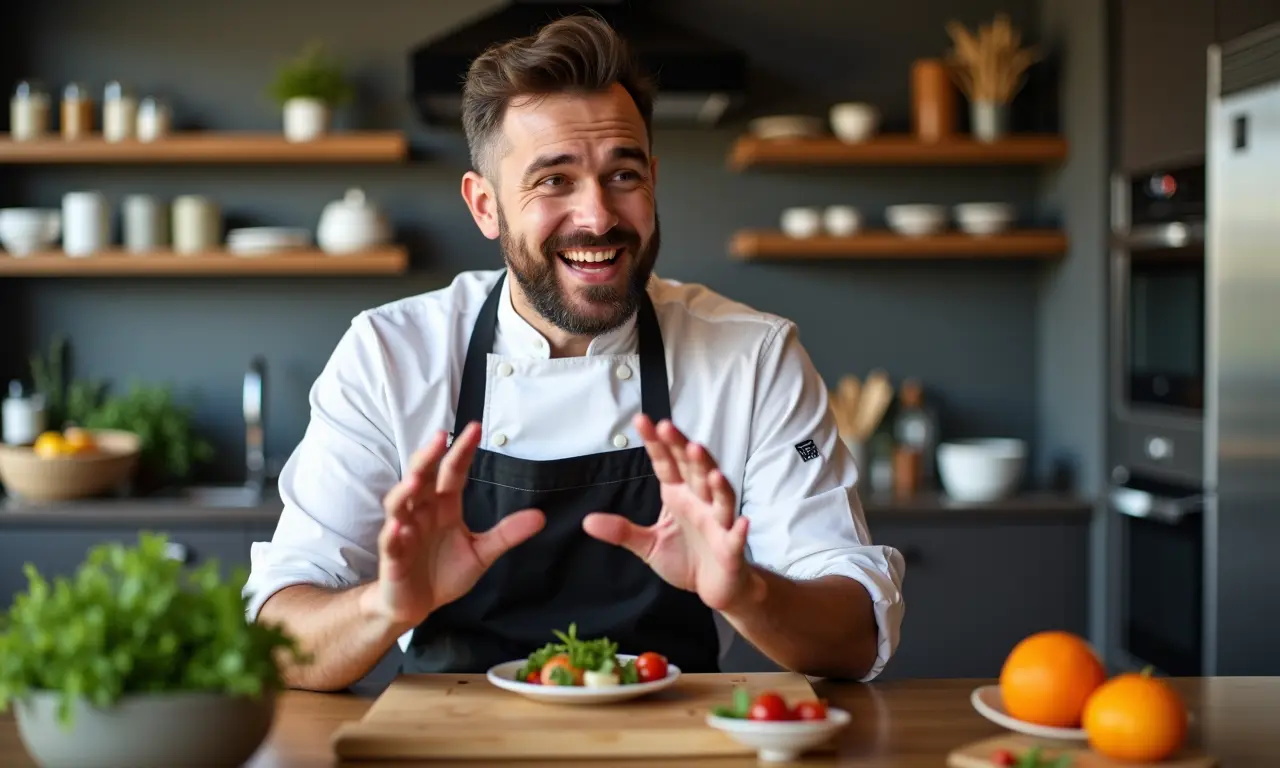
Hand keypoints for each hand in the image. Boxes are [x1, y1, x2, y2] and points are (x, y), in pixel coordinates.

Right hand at [361, 422, 544, 629]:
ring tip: (416, 480)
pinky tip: (400, 528)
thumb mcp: (481, 553)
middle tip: (438, 437)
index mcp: (444, 507)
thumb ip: (506, 534)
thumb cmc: (444, 572)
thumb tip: (541, 517)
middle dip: (427, 458)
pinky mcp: (393, 558)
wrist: (417, 605)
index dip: (462, 451)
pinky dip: (394, 535)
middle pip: (422, 479)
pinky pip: (390, 544)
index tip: (475, 428)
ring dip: (405, 491)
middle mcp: (421, 513)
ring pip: (399, 505)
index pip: (452, 473)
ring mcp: (404, 533)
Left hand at [583, 415, 762, 611]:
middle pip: (693, 470)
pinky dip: (740, 529)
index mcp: (678, 495)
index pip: (666, 464)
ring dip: (711, 477)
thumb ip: (621, 531)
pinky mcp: (730, 548)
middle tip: (667, 427)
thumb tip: (587, 521)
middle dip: (682, 448)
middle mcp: (700, 502)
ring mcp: (718, 523)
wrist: (714, 587)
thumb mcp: (648, 544)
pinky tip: (742, 522)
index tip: (642, 420)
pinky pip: (736, 537)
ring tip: (702, 457)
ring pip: (718, 496)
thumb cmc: (685, 558)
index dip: (656, 443)